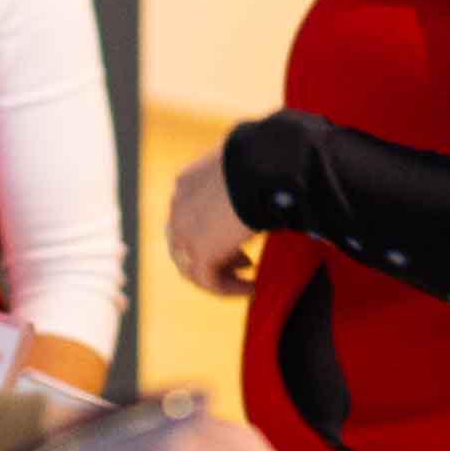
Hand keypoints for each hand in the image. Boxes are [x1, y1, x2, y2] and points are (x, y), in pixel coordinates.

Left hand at [165, 151, 256, 297]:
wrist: (263, 166)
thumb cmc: (266, 162)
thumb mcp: (248, 170)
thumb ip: (245, 184)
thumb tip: (270, 187)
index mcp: (187, 183)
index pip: (187, 217)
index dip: (210, 233)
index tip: (238, 241)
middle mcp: (179, 206)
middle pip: (184, 244)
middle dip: (212, 256)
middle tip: (244, 262)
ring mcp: (184, 230)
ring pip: (192, 266)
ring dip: (220, 276)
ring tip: (248, 280)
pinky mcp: (198, 250)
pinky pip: (208, 281)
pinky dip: (229, 288)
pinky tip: (252, 286)